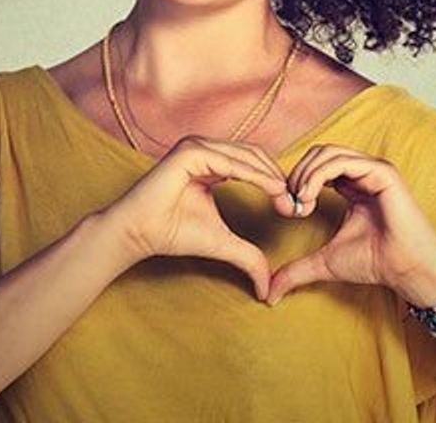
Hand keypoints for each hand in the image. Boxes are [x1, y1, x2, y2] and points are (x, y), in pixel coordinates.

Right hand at [104, 135, 298, 300]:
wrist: (139, 233)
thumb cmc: (173, 233)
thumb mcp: (223, 243)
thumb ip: (248, 257)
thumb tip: (268, 288)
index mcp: (212, 161)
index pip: (255, 163)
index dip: (277, 184)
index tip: (295, 210)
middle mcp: (205, 148)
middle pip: (256, 156)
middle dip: (279, 180)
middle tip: (297, 206)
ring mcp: (196, 146)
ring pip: (247, 156)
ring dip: (272, 178)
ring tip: (287, 201)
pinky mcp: (189, 152)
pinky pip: (231, 161)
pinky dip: (255, 175)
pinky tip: (272, 191)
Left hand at [266, 145, 435, 305]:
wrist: (406, 270)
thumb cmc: (375, 263)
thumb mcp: (326, 263)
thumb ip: (297, 270)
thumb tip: (270, 293)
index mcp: (353, 184)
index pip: (316, 164)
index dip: (296, 181)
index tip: (288, 209)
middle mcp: (363, 172)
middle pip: (318, 152)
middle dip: (297, 174)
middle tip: (291, 204)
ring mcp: (374, 169)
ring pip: (327, 153)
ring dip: (305, 175)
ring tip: (300, 202)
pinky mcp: (382, 173)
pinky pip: (342, 162)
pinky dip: (318, 176)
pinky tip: (310, 198)